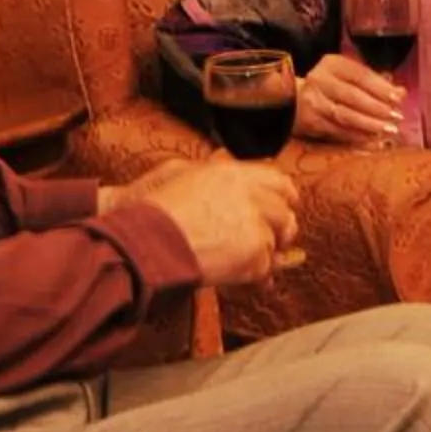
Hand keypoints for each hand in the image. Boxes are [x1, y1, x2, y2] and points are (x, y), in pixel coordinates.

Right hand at [109, 153, 298, 284]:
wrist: (143, 242)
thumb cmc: (152, 208)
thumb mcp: (180, 172)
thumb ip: (211, 168)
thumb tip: (224, 157)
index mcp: (234, 174)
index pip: (279, 181)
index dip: (284, 196)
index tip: (286, 204)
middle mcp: (251, 196)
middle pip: (284, 214)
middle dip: (279, 228)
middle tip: (270, 238)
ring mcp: (255, 227)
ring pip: (275, 243)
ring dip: (263, 252)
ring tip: (239, 258)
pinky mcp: (253, 256)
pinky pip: (266, 268)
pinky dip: (255, 274)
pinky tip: (238, 273)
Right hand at [293, 51, 406, 147]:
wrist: (294, 100)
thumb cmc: (331, 86)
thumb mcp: (348, 76)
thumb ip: (374, 82)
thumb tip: (401, 92)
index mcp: (332, 64)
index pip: (360, 75)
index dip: (380, 87)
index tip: (398, 98)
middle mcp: (319, 80)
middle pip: (353, 96)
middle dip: (377, 108)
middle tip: (396, 117)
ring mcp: (313, 102)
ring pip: (345, 115)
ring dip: (370, 124)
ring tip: (388, 130)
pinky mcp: (310, 122)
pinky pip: (338, 131)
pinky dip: (358, 136)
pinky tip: (373, 139)